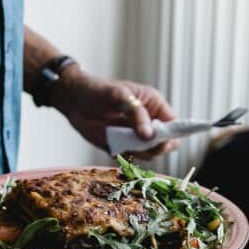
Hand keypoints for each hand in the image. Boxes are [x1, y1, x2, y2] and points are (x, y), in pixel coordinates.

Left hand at [49, 67, 178, 159]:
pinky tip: (113, 141)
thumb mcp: (119, 95)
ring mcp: (137, 136)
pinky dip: (126, 154)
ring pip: (150, 153)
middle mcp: (149, 123)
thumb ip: (136, 114)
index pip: (175, 124)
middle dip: (157, 146)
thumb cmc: (98, 91)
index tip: (164, 138)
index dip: (174, 133)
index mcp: (154, 105)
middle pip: (166, 143)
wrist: (74, 100)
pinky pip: (133, 157)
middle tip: (140, 141)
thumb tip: (149, 135)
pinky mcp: (124, 147)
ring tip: (120, 136)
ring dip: (139, 150)